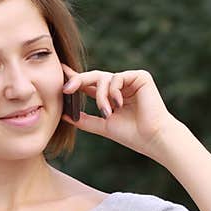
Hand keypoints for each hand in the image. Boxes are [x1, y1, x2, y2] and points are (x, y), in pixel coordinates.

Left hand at [60, 63, 177, 157]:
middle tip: (66, 89)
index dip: (74, 78)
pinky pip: (117, 77)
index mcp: (110, 95)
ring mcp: (130, 80)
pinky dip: (113, 91)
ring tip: (107, 112)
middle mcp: (119, 85)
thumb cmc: (130, 135)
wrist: (151, 138)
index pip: (89, 84)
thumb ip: (84, 119)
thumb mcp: (102, 125)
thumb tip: (63, 114)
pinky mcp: (140, 76)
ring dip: (100, 96)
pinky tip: (118, 104)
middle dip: (78, 81)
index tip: (59, 72)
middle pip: (94, 76)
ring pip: (104, 77)